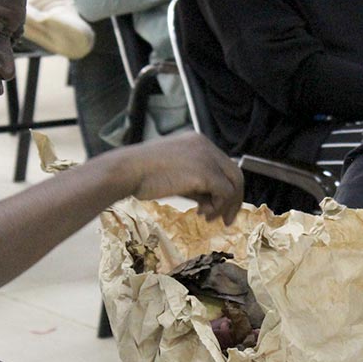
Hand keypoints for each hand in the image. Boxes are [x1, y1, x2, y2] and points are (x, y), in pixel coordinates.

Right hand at [118, 132, 243, 224]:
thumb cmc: (142, 174)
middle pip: (235, 173)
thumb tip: (212, 201)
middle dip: (234, 200)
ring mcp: (207, 157)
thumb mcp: (175, 174)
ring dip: (224, 206)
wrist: (127, 171)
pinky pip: (225, 193)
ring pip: (234, 184)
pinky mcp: (205, 171)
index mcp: (198, 141)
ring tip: (206, 217)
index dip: (226, 188)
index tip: (219, 207)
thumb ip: (196, 184)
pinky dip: (218, 207)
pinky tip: (202, 214)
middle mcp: (206, 145)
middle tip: (226, 220)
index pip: (224, 165)